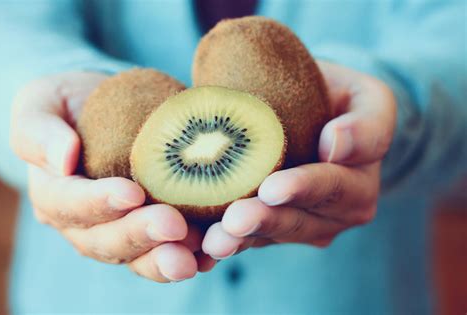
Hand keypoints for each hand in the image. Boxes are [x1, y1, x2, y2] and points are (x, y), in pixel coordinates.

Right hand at [10, 72, 215, 281]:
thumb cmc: (69, 106)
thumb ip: (38, 132)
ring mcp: (118, 230)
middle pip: (107, 240)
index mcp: (54, 195)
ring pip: (137, 256)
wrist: (104, 110)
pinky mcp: (150, 231)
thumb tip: (62, 159)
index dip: (99, 202)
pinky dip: (187, 256)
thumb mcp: (41, 104)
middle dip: (140, 235)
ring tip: (191, 258)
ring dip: (164, 260)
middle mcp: (84, 223)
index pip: (70, 204)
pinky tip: (209, 255)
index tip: (132, 193)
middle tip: (173, 226)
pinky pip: (164, 252)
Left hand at [202, 61, 395, 258]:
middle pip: (300, 220)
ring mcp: (306, 225)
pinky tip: (205, 246)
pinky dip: (230, 242)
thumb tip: (335, 143)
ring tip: (216, 239)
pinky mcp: (277, 229)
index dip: (304, 188)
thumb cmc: (339, 100)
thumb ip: (365, 123)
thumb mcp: (368, 98)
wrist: (316, 114)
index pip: (334, 186)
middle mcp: (336, 213)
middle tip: (234, 220)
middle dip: (266, 220)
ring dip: (244, 237)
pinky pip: (254, 238)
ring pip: (273, 235)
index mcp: (360, 182)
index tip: (272, 188)